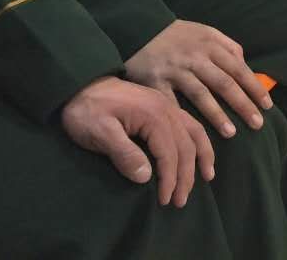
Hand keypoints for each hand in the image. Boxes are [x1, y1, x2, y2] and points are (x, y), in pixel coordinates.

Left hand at [61, 76, 213, 206]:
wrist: (80, 85)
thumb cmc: (86, 111)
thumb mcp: (99, 133)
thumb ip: (123, 154)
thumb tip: (146, 178)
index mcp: (153, 115)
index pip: (170, 153)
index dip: (170, 179)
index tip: (165, 200)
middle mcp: (167, 110)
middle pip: (186, 145)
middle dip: (186, 176)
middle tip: (179, 201)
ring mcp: (168, 107)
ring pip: (195, 134)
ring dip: (201, 158)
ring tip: (206, 178)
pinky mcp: (164, 108)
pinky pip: (190, 126)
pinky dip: (198, 142)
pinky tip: (199, 153)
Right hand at [126, 20, 271, 136]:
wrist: (138, 28)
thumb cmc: (177, 35)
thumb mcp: (205, 32)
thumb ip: (228, 48)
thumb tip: (248, 68)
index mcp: (211, 44)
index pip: (239, 69)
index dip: (254, 88)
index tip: (267, 106)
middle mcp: (195, 57)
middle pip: (224, 83)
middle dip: (243, 105)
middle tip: (258, 124)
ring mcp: (175, 70)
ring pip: (201, 94)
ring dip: (217, 115)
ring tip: (231, 133)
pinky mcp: (153, 81)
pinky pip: (170, 103)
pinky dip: (182, 118)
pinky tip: (191, 133)